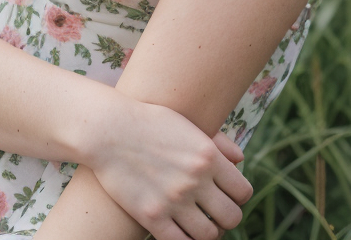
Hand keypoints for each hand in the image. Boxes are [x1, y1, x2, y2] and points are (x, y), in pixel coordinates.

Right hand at [88, 99, 253, 239]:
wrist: (107, 129)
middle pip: (231, 217)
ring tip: (199, 223)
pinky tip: (180, 231)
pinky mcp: (152, 217)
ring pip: (210, 235)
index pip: (243, 192)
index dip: (238, 197)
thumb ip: (218, 142)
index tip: (226, 194)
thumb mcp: (186, 124)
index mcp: (207, 155)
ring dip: (208, 231)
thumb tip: (241, 160)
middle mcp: (195, 179)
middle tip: (214, 212)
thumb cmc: (148, 122)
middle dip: (226, 217)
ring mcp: (174, 200)